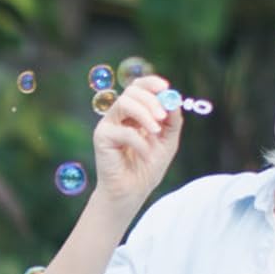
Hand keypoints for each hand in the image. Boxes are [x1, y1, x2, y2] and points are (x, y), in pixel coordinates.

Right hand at [91, 75, 182, 212]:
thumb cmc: (147, 166)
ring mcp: (108, 125)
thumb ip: (172, 120)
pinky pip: (122, 130)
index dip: (151, 83)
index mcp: (133, 113)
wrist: (133, 191)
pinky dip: (139, 140)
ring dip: (144, 114)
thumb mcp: (168, 140)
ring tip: (156, 132)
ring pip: (123, 103)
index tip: (166, 88)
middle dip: (150, 100)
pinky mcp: (101, 137)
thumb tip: (173, 100)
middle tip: (163, 116)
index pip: (138, 87)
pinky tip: (145, 152)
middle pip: (131, 91)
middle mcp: (119, 116)